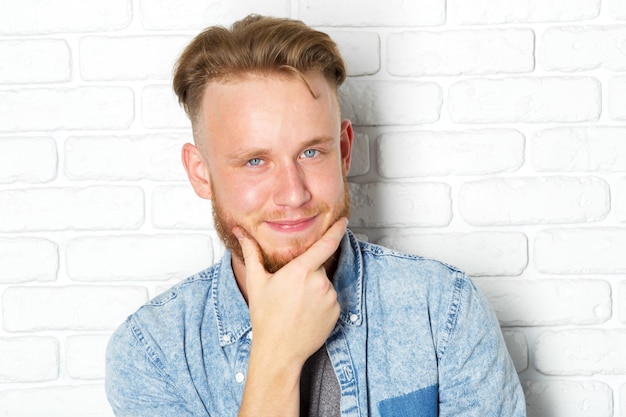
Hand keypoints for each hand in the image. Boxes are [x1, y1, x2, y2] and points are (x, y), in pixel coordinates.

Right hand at [234, 218, 346, 367]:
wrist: (279, 350)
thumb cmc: (266, 318)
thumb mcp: (256, 282)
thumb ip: (252, 253)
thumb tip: (241, 234)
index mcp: (300, 271)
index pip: (325, 244)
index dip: (336, 230)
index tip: (343, 221)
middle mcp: (319, 282)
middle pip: (319, 266)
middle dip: (308, 272)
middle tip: (291, 290)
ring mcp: (330, 298)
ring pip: (324, 284)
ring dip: (314, 289)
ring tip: (297, 305)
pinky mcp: (336, 311)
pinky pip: (330, 299)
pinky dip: (321, 303)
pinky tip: (306, 313)